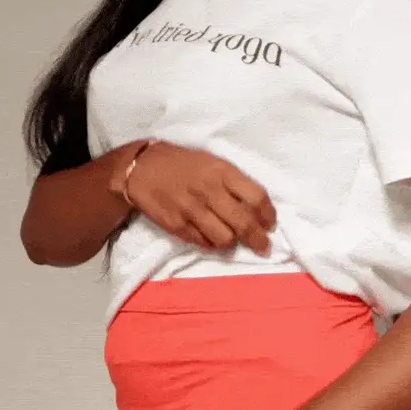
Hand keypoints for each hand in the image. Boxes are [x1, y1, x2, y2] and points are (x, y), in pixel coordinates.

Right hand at [112, 140, 276, 253]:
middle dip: (258, 240)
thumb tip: (257, 210)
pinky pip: (203, 243)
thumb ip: (234, 183)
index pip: (256, 197)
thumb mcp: (212, 163)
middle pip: (244, 223)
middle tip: (263, 247)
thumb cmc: (182, 164)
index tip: (270, 224)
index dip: (268, 215)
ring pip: (225, 239)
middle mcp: (209, 191)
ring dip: (231, 242)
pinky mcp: (177, 225)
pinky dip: (210, 243)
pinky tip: (209, 236)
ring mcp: (192, 209)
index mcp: (222, 171)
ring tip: (231, 238)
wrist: (140, 167)